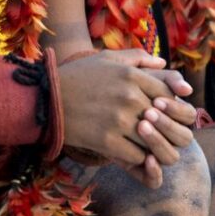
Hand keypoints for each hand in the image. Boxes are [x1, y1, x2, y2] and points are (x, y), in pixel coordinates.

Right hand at [60, 49, 197, 188]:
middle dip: (163, 129)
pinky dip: (136, 158)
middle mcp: (129, 96)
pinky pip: (137, 156)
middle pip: (164, 120)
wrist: (45, 99)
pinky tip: (128, 152)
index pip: (169, 96)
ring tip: (144, 145)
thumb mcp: (107, 58)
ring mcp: (119, 120)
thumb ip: (138, 58)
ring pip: (153, 141)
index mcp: (132, 75)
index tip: (160, 114)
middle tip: (157, 134)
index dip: (169, 108)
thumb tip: (163, 65)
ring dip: (150, 146)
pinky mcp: (107, 141)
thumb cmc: (77, 76)